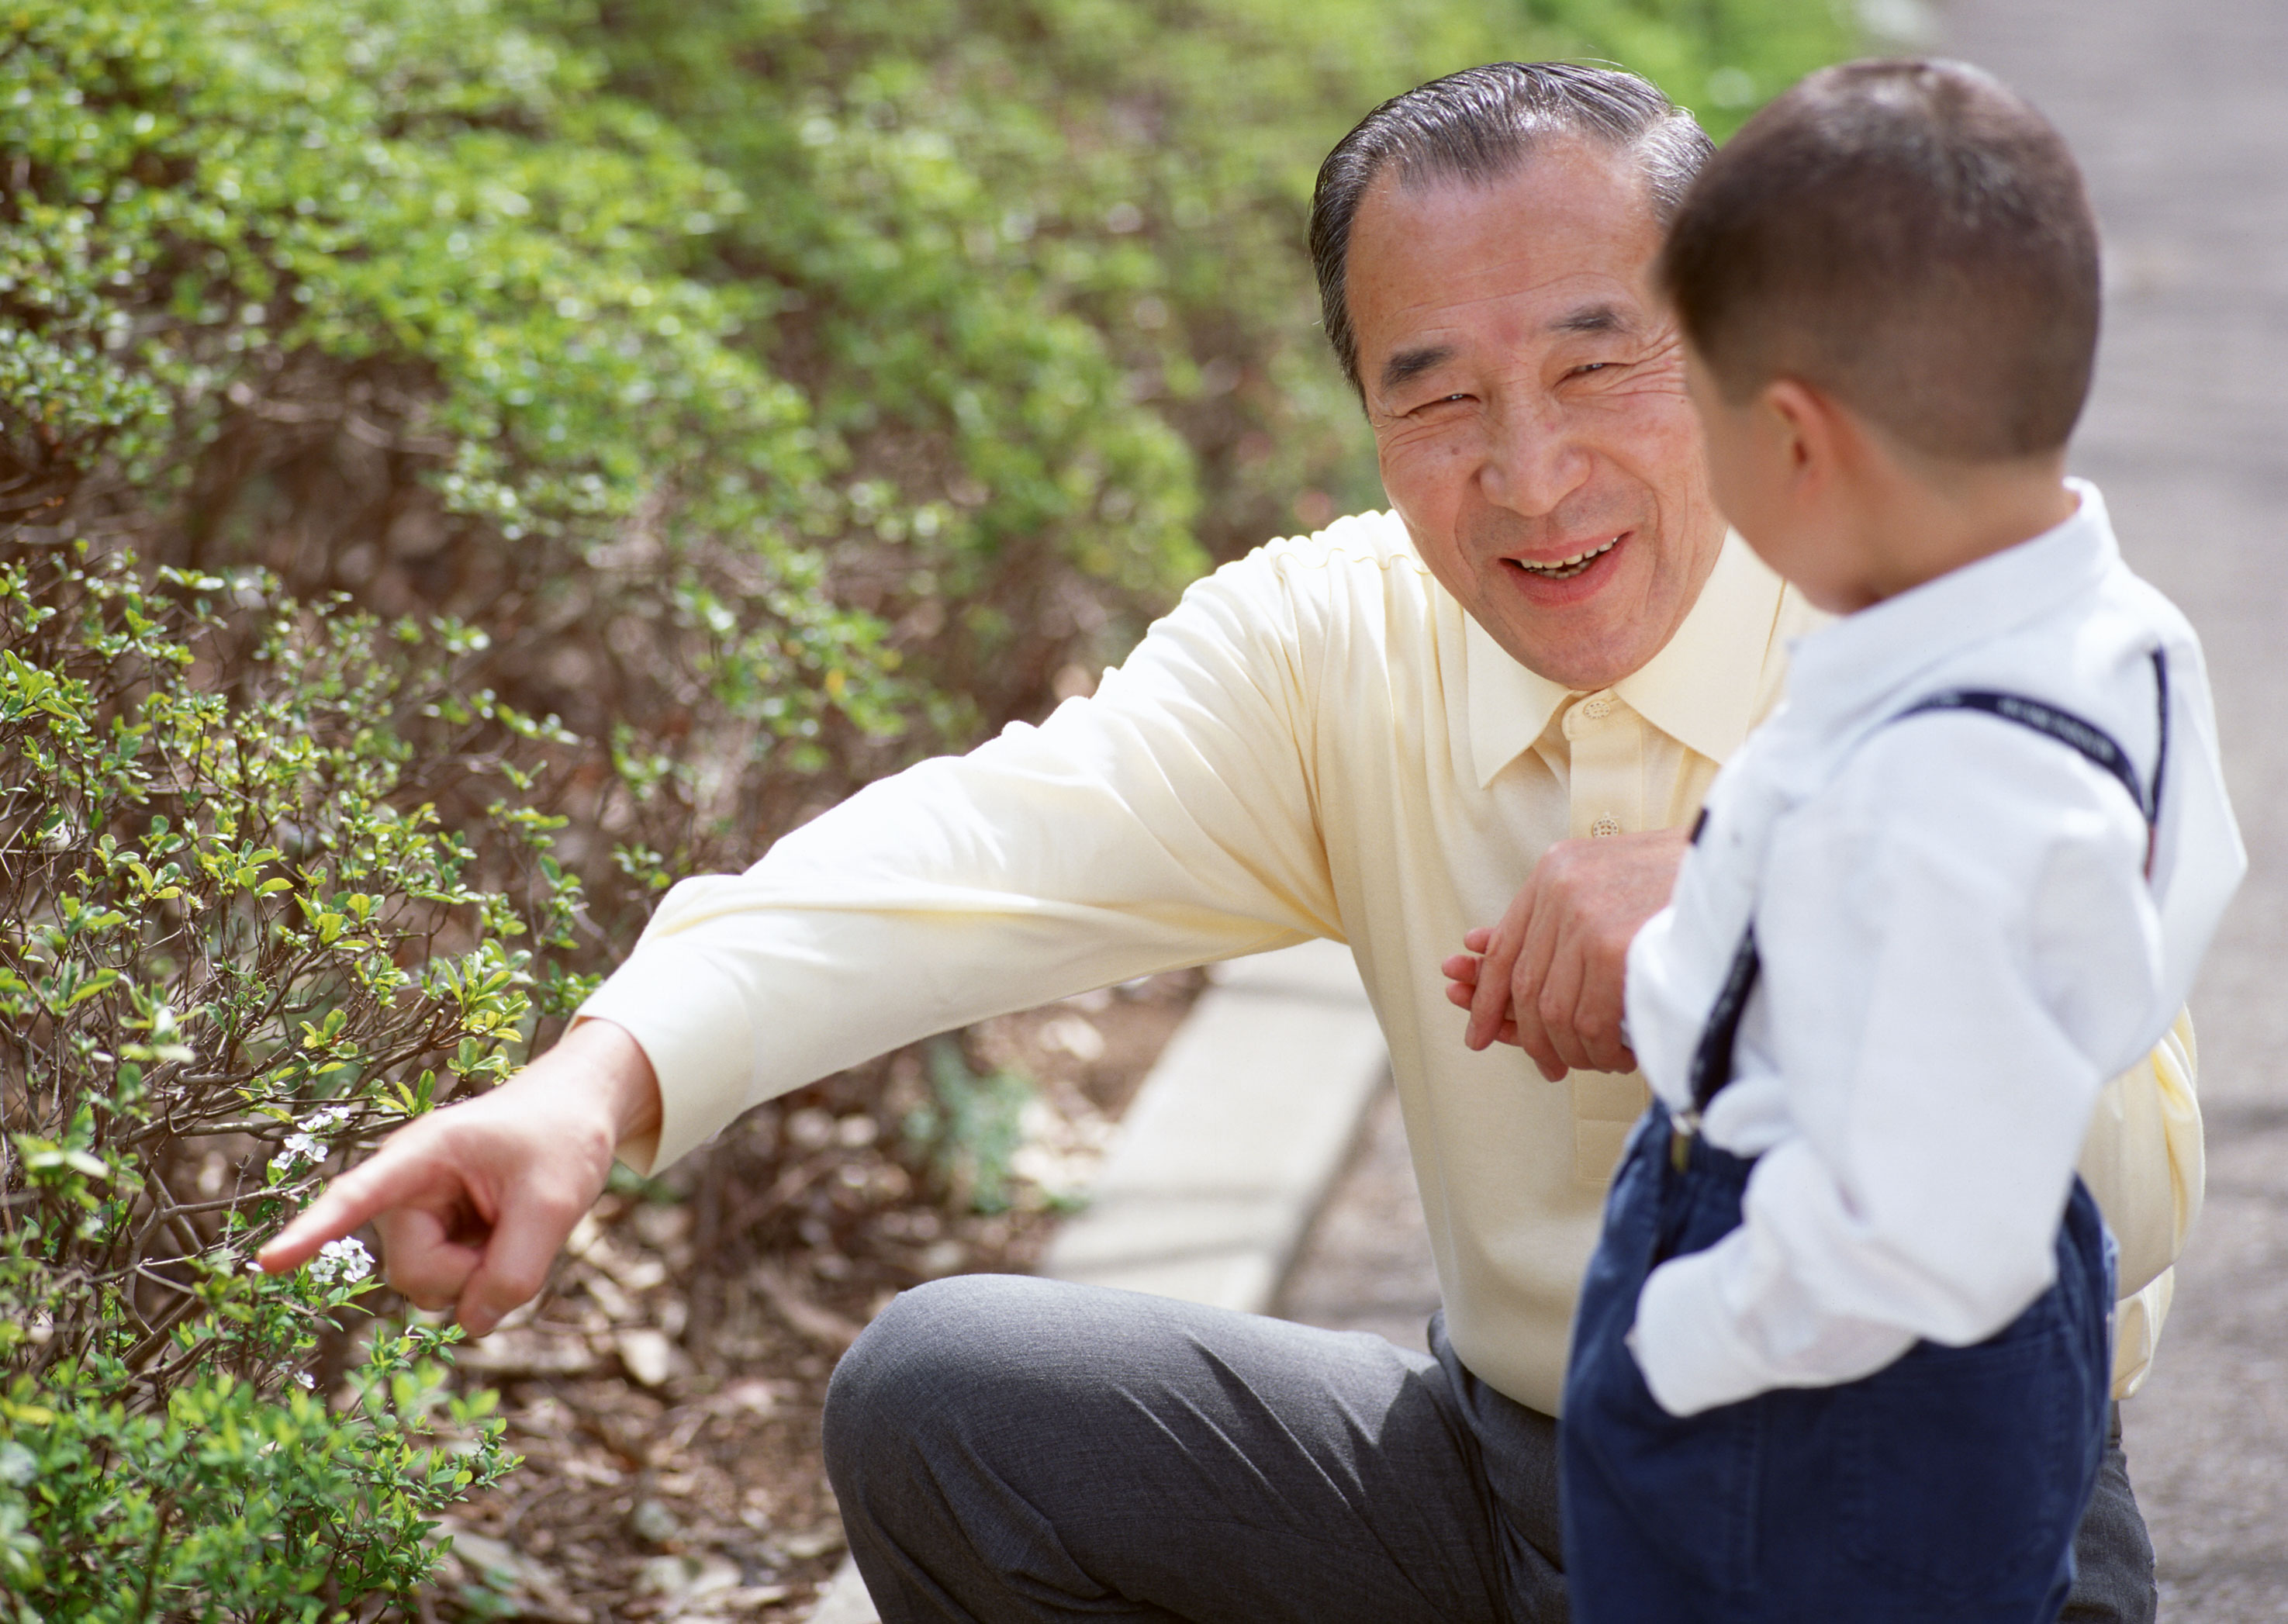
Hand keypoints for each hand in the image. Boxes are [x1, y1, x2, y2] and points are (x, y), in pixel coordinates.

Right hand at [257, 1018, 662, 1336]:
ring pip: (431, 1288)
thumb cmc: (561, 1139)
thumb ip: (515, 1271)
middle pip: (415, 1274)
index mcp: (421, 1156)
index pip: (356, 1197)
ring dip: (480, 1274)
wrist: (576, 1111)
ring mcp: (415, 1217)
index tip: (269, 1262)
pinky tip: (504, 1233)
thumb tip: (470, 1326)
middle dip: (471, 1273)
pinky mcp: (433, 1238)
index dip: (313, 1231)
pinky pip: (451, 1286)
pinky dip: (485, 1274)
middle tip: (518, 1226)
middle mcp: (403, 1188)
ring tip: (512, 1221)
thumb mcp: (555, 1204)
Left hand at [1441, 825, 1690, 1080]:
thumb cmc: (1687, 880)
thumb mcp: (1612, 881)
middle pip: (1522, 986)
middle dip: (1531, 1038)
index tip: (1478, 1033)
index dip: (1487, 998)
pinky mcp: (1615, 948)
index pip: (1504, 946)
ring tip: (1603, 1060)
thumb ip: (1557, 917)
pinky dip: (1603, 1052)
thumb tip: (1478, 951)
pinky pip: (1590, 1023)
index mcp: (1555, 869)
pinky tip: (1623, 1055)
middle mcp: (1560, 888)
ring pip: (1553, 1013)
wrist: (1749, 864)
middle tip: (1551, 1066)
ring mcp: (1586, 917)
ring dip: (1576, 1051)